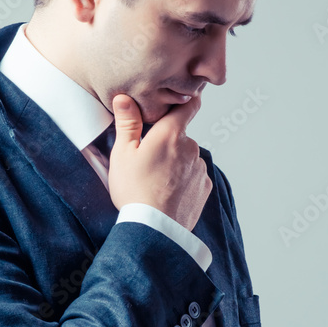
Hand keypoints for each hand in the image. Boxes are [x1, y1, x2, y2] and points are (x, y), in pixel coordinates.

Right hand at [107, 93, 211, 230]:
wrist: (155, 229)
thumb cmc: (134, 190)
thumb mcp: (122, 154)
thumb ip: (127, 123)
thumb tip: (124, 97)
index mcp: (170, 134)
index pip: (188, 106)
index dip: (186, 101)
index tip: (183, 100)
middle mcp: (191, 147)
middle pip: (180, 136)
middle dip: (167, 143)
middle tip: (147, 160)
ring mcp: (200, 168)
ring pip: (187, 157)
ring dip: (176, 163)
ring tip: (156, 181)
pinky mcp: (204, 187)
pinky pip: (194, 176)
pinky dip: (183, 180)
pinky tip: (167, 191)